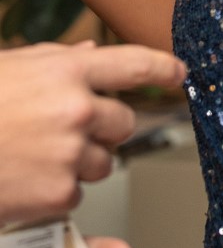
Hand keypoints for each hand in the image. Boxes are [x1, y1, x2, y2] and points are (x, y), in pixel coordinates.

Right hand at [0, 41, 186, 225]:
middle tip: (70, 132)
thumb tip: (91, 52)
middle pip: (124, 122)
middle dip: (106, 129)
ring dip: (79, 163)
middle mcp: (77, 109)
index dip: (162, 67)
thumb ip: (54, 61)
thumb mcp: (9, 68)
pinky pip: (76, 195)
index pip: (133, 63)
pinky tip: (23, 180)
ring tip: (33, 157)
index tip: (180, 73)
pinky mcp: (59, 194)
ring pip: (103, 163)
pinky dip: (55, 193)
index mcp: (66, 71)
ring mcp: (70, 153)